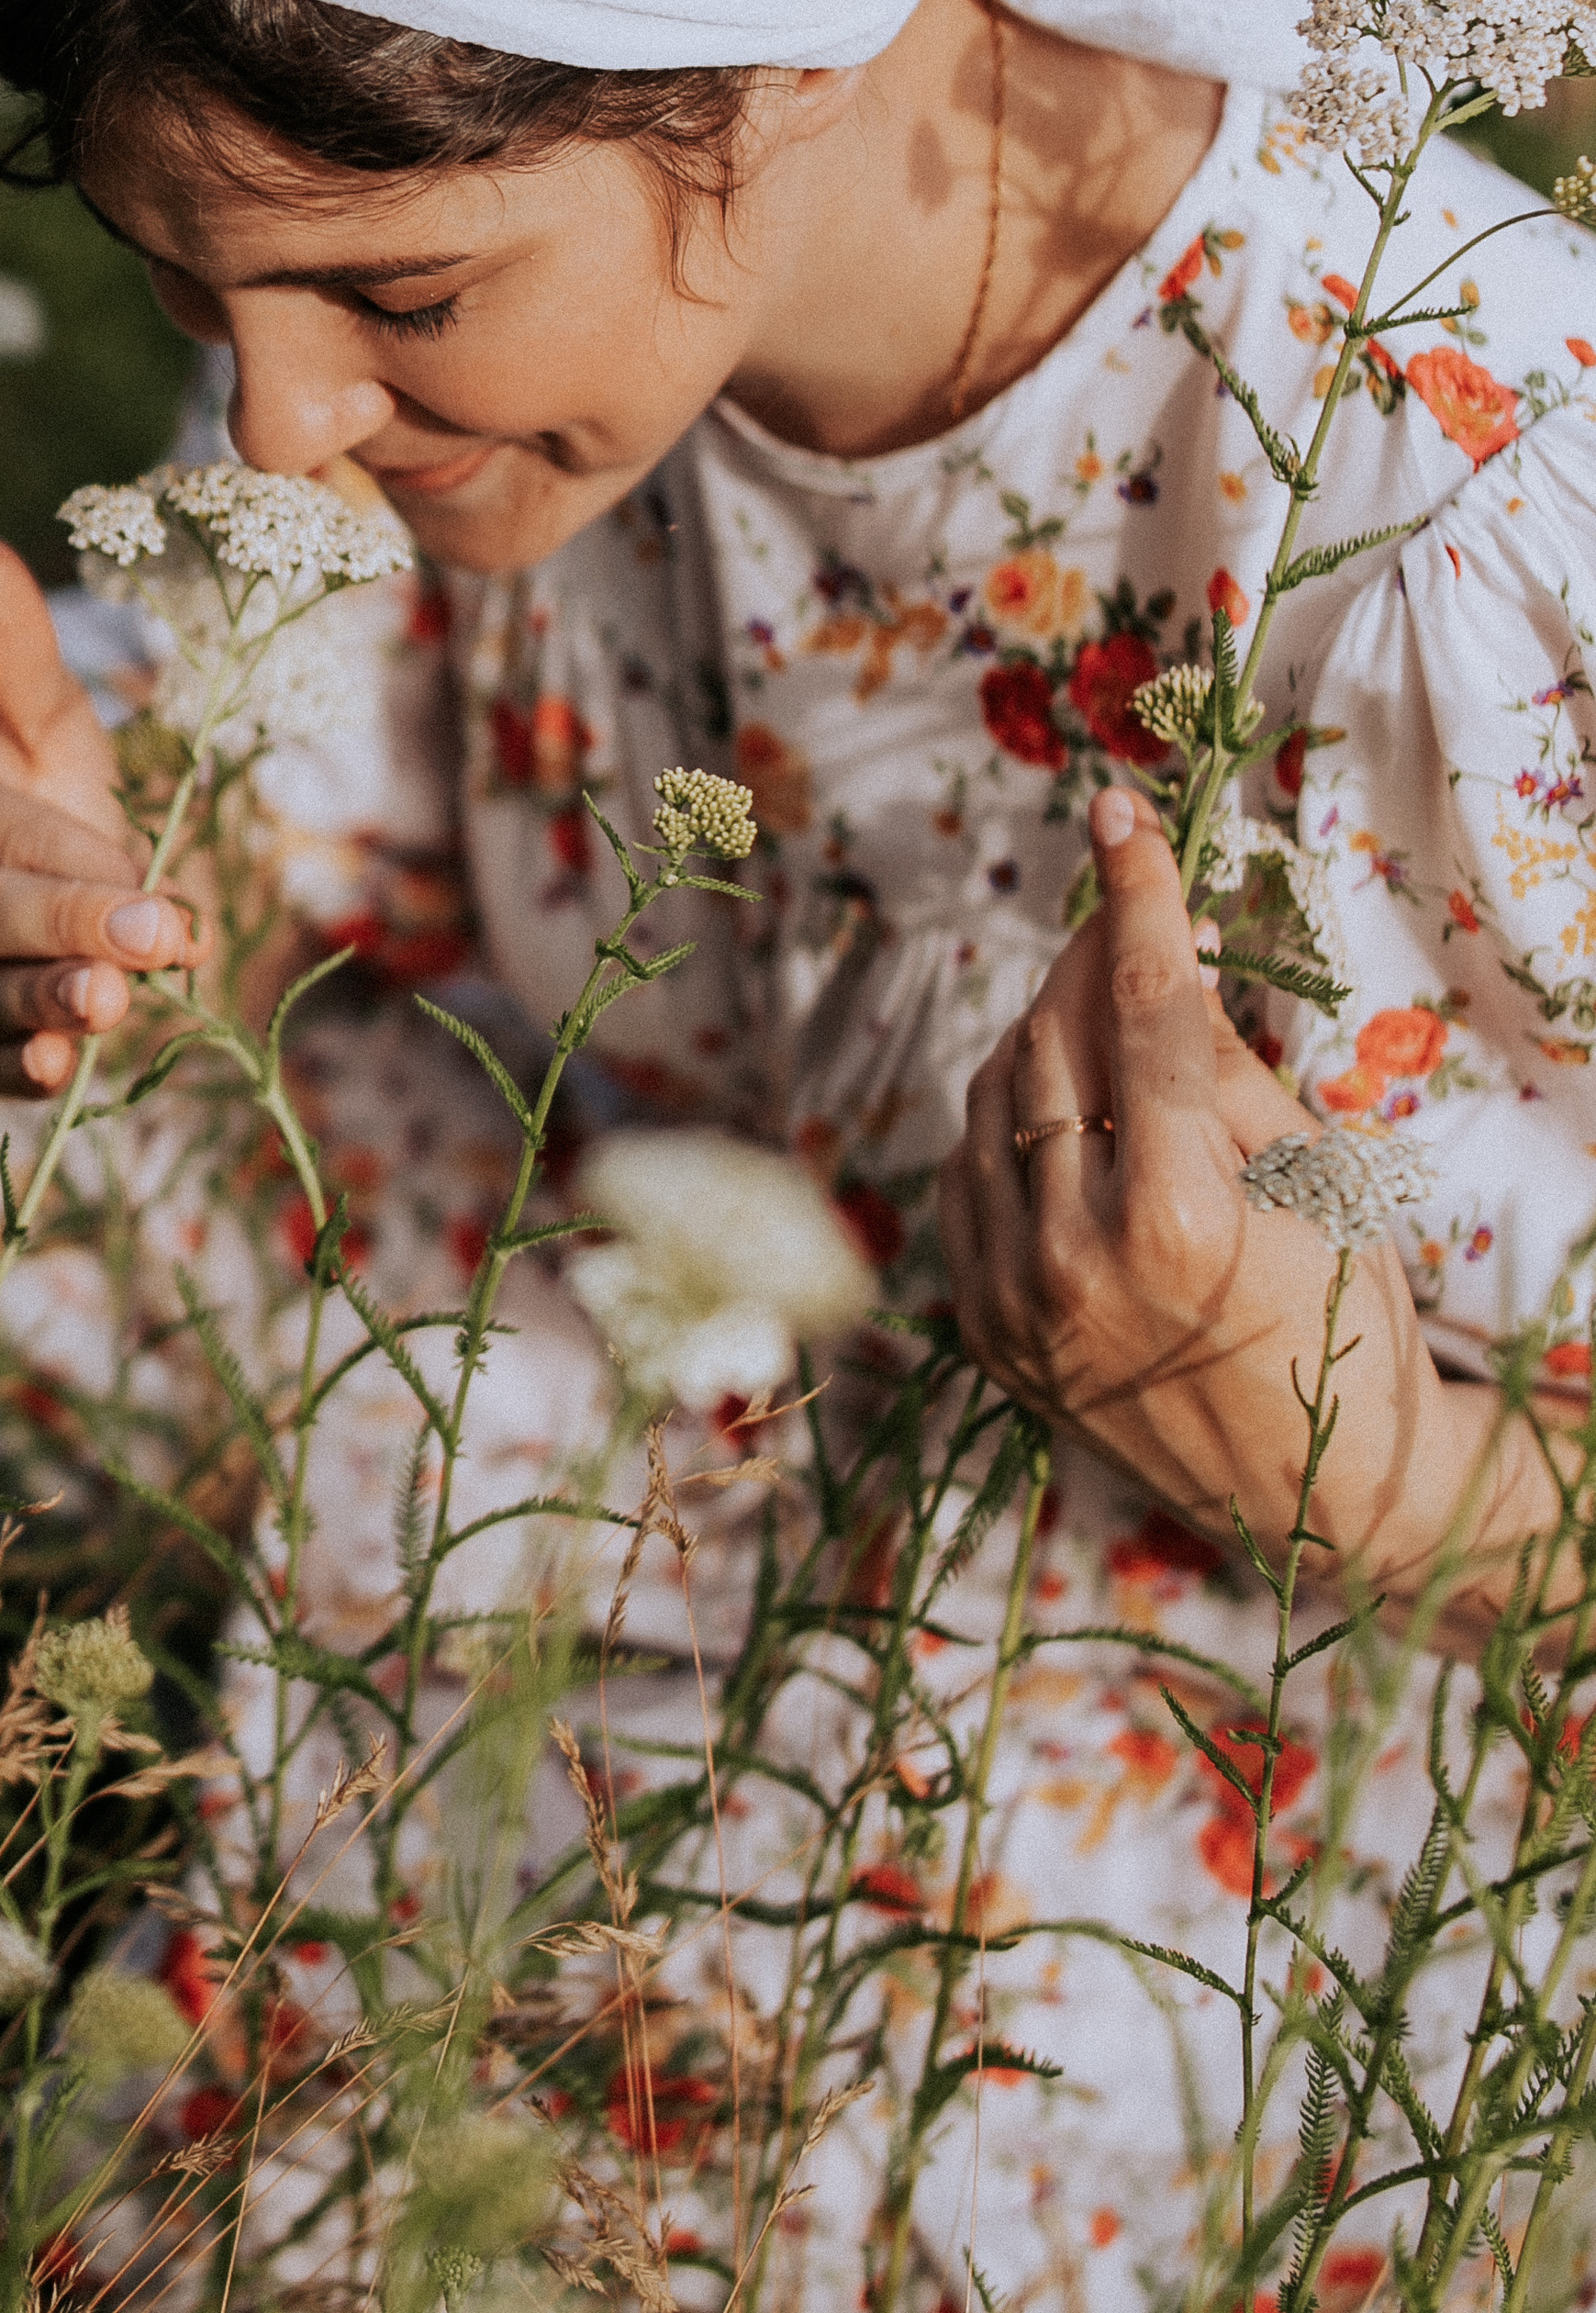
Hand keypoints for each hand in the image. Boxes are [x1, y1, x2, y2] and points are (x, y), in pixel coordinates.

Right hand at [0, 537, 202, 1096]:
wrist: (24, 877)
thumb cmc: (37, 788)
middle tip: (159, 944)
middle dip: (68, 930)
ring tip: (112, 1008)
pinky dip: (12, 1068)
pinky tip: (61, 1069)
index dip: (73, 862)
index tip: (155, 885)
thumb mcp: (41, 723)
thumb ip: (16, 655)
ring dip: (44, 1004)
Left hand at [938, 788, 1470, 1593]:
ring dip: (1041, 1033)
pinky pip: (967, 1174)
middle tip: (1116, 913)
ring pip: (994, 1097)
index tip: (1115, 813)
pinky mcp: (987, 1327)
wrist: (1318, 1499)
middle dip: (1083, 956)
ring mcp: (1018, 1299)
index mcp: (1177, 1217)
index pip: (1142, 1009)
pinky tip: (1058, 1108)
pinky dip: (1005, 1119)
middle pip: (1053, 1039)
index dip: (1133, 896)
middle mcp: (1076, 1257)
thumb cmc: (1345, 1325)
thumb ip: (1224, 1068)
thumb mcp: (1318, 1182)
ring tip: (1100, 1018)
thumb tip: (1158, 960)